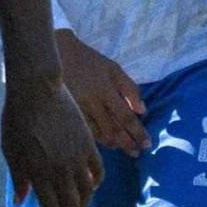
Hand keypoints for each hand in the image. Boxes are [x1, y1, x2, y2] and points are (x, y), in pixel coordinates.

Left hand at [2, 66, 103, 206]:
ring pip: (87, 192)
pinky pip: (98, 171)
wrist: (36, 88)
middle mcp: (59, 170)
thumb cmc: (16, 118)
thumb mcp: (10, 148)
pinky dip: (96, 183)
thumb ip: (18, 176)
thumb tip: (21, 201)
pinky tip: (90, 185)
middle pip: (71, 205)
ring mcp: (76, 157)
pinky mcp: (88, 144)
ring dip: (83, 203)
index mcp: (38, 173)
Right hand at [55, 30, 149, 156]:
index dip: (138, 132)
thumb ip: (130, 88)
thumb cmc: (90, 61)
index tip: (147, 144)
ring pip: (99, 134)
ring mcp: (79, 109)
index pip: (126, 117)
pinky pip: (86, 131)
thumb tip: (143, 112)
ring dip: (113, 143)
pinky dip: (98, 139)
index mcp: (106, 90)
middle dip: (127, 143)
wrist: (59, 54)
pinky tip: (105, 141)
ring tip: (123, 149)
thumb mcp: (113, 68)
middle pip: (113, 130)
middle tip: (137, 152)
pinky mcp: (70, 112)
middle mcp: (93, 103)